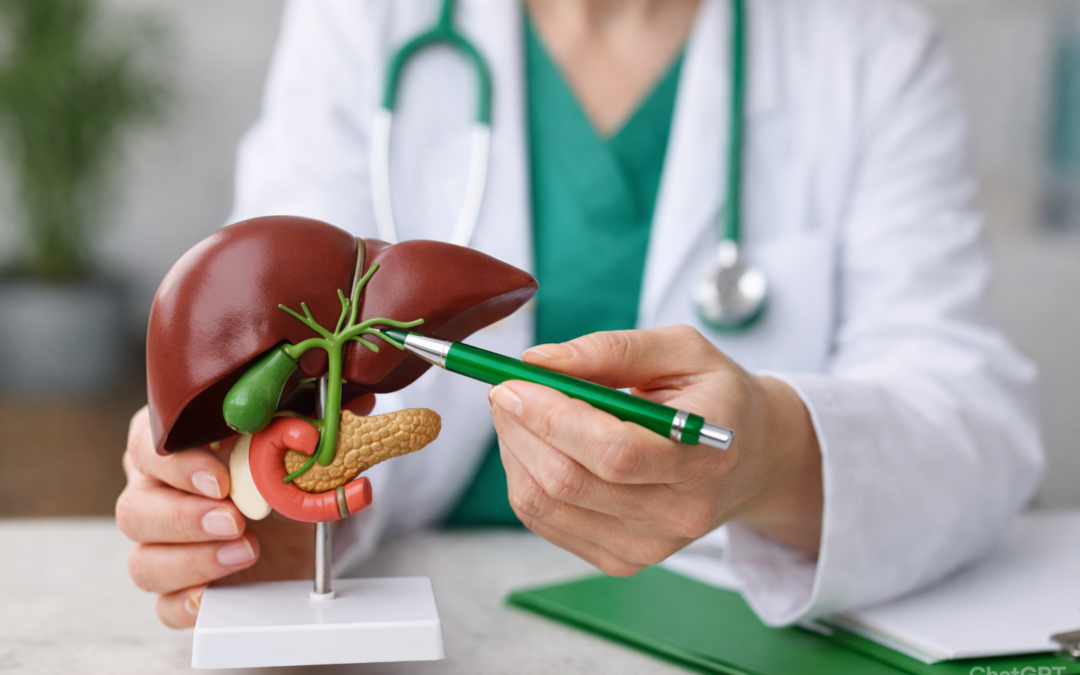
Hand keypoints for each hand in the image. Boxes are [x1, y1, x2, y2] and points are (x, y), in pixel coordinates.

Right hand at [116, 394, 374, 627]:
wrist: (302, 517)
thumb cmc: (284, 466)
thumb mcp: (300, 437)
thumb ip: (315, 418)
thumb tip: (354, 402)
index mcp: (174, 444)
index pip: (149, 445)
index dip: (179, 464)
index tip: (221, 477)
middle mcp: (156, 492)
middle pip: (135, 509)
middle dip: (185, 517)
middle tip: (235, 519)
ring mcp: (162, 545)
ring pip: (143, 561)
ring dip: (192, 560)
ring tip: (246, 549)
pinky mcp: (182, 588)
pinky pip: (163, 605)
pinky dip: (187, 603)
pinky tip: (215, 594)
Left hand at [489, 325, 821, 575]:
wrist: (751, 458)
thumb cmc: (715, 396)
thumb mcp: (682, 350)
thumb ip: (612, 350)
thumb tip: (538, 360)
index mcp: (705, 457)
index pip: (615, 452)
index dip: (552, 417)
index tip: (513, 382)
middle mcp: (678, 513)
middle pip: (570, 482)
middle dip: (520, 428)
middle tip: (503, 388)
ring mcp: (647, 546)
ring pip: (546, 505)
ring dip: (514, 451)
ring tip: (519, 412)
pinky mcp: (620, 559)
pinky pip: (545, 521)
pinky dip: (524, 477)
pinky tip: (537, 445)